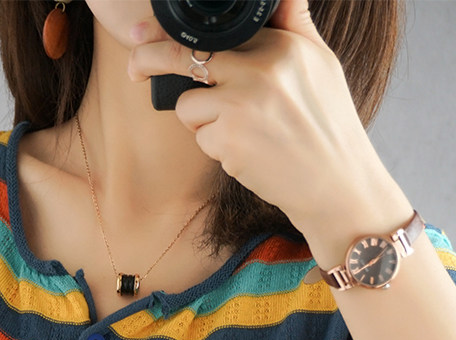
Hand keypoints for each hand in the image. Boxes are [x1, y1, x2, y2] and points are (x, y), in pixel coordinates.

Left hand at [126, 0, 399, 234]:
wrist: (334, 183)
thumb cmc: (326, 126)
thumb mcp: (321, 63)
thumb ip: (294, 26)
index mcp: (282, 45)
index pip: (218, 30)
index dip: (180, 34)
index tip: (147, 35)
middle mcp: (260, 69)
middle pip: (185, 56)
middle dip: (150, 60)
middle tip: (134, 66)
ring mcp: (241, 104)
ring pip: (188, 104)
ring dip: (201, 121)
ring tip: (240, 132)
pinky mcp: (228, 139)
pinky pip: (200, 137)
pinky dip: (215, 148)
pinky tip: (246, 153)